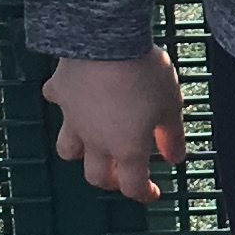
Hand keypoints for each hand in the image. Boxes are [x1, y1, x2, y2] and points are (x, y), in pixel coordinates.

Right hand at [45, 50, 183, 204]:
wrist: (106, 40)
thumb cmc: (144, 73)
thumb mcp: (171, 105)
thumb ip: (172, 135)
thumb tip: (176, 158)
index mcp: (126, 148)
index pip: (132, 185)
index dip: (144, 194)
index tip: (153, 193)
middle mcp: (96, 140)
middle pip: (96, 175)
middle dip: (110, 180)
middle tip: (122, 174)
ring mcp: (73, 118)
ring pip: (68, 149)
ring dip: (80, 153)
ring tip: (93, 144)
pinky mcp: (60, 92)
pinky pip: (58, 101)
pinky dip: (65, 102)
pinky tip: (74, 94)